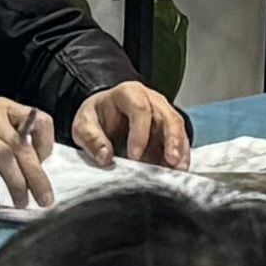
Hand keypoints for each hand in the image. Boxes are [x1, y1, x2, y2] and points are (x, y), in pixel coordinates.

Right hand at [0, 94, 56, 205]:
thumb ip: (13, 137)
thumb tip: (34, 171)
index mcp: (5, 108)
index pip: (39, 121)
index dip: (46, 145)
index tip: (43, 163)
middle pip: (21, 146)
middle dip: (36, 176)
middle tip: (45, 199)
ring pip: (3, 156)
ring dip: (16, 182)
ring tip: (22, 201)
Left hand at [67, 82, 192, 170]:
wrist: (105, 116)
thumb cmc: (97, 118)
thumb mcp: (84, 125)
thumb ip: (91, 139)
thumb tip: (105, 157)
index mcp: (127, 94)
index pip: (140, 108)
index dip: (140, 132)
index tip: (135, 155)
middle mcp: (151, 100)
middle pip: (167, 116)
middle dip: (171, 139)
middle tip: (170, 161)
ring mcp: (163, 113)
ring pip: (178, 128)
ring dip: (180, 149)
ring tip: (178, 170)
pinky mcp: (169, 129)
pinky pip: (181, 140)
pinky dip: (182, 156)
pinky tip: (179, 171)